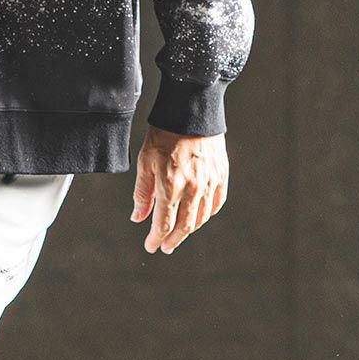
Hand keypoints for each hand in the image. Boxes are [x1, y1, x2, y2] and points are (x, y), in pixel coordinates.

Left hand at [130, 124, 227, 252]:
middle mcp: (192, 188)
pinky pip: (216, 203)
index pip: (164, 224)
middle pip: (184, 226)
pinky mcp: (221, 175)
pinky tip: (198, 217)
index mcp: (170, 185)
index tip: (151, 246)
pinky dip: (207, 214)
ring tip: (179, 233)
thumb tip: (137, 218)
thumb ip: (142, 194)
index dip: (156, 238)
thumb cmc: (163, 135)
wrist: (191, 112)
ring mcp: (209, 183)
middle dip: (173, 240)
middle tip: (166, 247)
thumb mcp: (145, 162)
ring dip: (189, 230)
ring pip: (200, 218)